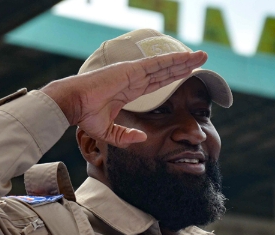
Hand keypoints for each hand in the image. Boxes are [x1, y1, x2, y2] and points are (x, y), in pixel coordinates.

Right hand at [41, 50, 208, 145]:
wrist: (72, 104)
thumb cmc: (85, 116)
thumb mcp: (109, 133)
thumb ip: (126, 137)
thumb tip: (143, 139)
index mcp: (130, 90)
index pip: (158, 82)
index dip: (174, 77)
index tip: (188, 73)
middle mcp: (134, 78)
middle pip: (166, 71)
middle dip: (184, 65)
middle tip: (202, 59)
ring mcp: (133, 73)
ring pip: (165, 65)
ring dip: (183, 60)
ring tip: (201, 56)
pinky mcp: (130, 70)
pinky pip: (156, 64)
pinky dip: (172, 60)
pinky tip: (186, 57)